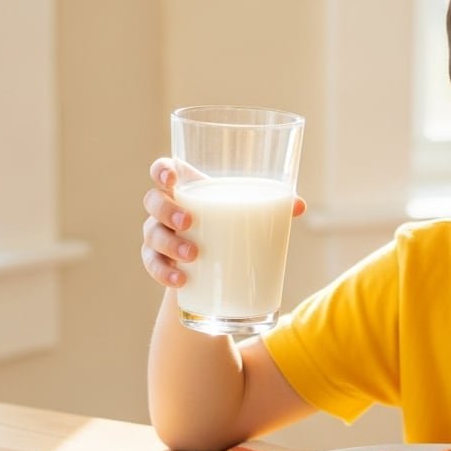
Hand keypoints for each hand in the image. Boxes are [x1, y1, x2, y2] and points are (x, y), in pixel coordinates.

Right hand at [140, 158, 306, 287]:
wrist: (211, 266)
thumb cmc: (230, 227)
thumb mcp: (246, 215)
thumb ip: (270, 207)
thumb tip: (299, 205)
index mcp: (186, 188)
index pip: (163, 170)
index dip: (162, 171)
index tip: (173, 179)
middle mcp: (166, 208)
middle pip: (153, 201)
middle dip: (167, 210)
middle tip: (189, 223)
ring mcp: (158, 234)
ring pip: (151, 234)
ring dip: (169, 244)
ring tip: (192, 255)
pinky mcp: (158, 261)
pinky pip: (152, 264)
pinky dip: (164, 272)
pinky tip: (181, 280)